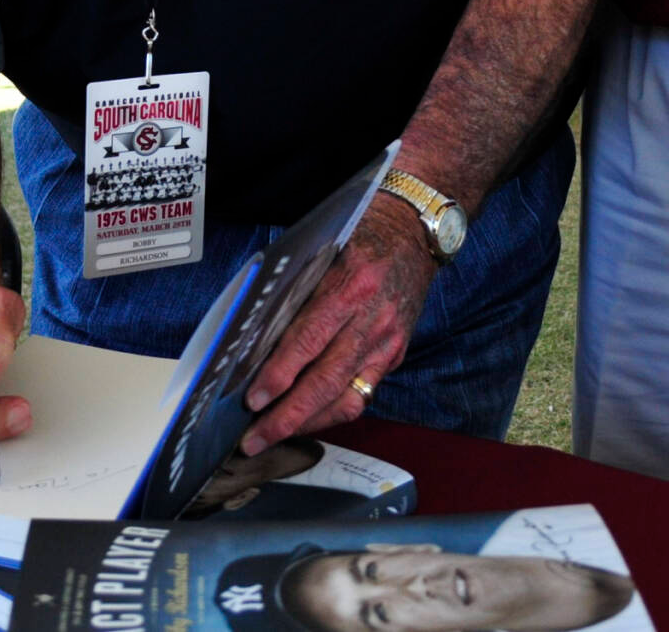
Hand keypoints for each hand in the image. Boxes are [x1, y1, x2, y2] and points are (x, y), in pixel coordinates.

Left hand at [239, 198, 436, 453]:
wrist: (415, 230)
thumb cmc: (362, 233)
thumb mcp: (323, 252)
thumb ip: (296, 294)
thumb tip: (256, 338)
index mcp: (350, 287)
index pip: (307, 341)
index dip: (278, 375)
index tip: (253, 400)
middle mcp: (371, 320)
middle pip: (325, 381)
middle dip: (287, 416)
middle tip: (255, 438)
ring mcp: (387, 342)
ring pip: (346, 398)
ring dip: (309, 423)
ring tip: (276, 435)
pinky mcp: (395, 354)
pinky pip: (363, 394)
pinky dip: (333, 411)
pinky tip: (309, 419)